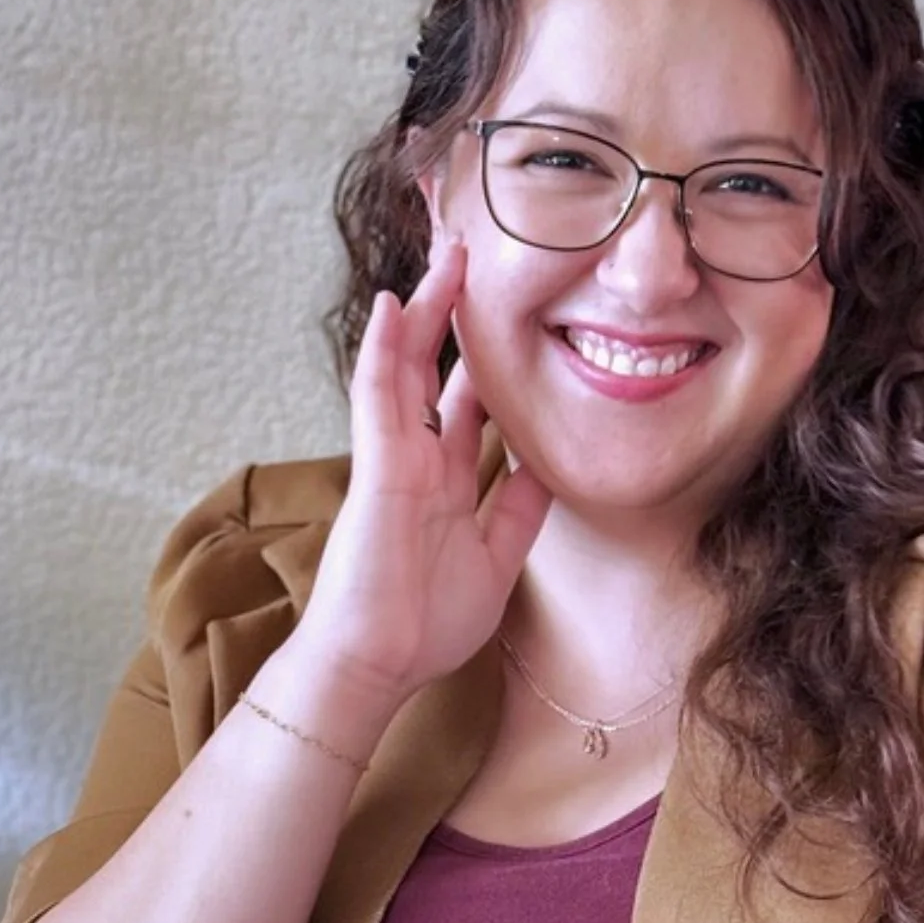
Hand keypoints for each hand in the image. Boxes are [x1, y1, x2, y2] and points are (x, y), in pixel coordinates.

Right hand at [294, 239, 551, 709]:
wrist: (376, 665)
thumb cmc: (424, 623)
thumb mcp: (496, 559)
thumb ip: (517, 511)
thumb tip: (547, 467)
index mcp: (446, 480)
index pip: (469, 402)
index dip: (486, 358)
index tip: (511, 313)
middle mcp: (420, 460)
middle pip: (438, 370)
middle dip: (456, 315)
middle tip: (474, 257)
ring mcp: (396, 460)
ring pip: (408, 369)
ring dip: (426, 312)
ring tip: (446, 257)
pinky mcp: (378, 470)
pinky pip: (379, 399)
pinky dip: (386, 352)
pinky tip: (398, 307)